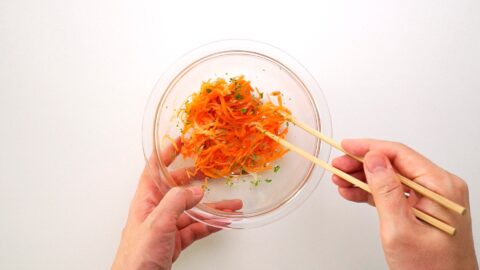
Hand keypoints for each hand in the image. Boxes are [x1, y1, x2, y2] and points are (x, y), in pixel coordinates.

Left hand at [112, 140, 242, 269]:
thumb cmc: (136, 257)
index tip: (180, 142)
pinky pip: (196, 229)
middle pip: (177, 188)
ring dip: (212, 206)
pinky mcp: (174, 242)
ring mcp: (166, 227)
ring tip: (232, 203)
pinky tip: (223, 222)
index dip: (165, 154)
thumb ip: (176, 202)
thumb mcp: (157, 223)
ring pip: (192, 211)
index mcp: (146, 201)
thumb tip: (195, 191)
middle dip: (194, 178)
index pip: (154, 170)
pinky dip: (210, 225)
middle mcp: (156, 211)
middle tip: (209, 169)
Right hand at [332, 139, 477, 269]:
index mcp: (441, 188)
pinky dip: (372, 192)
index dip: (369, 148)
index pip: (400, 155)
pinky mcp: (422, 209)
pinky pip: (393, 193)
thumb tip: (374, 160)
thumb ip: (386, 191)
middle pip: (394, 164)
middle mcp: (439, 189)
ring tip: (340, 179)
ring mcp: (431, 199)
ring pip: (391, 178)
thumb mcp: (400, 230)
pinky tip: (352, 191)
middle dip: (363, 164)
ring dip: (364, 178)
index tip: (346, 147)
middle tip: (338, 165)